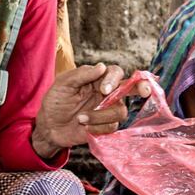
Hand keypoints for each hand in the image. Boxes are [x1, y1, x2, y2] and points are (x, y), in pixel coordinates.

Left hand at [31, 63, 150, 158]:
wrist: (49, 126)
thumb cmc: (55, 101)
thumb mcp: (63, 84)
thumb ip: (81, 75)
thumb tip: (102, 67)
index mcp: (97, 79)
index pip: (115, 73)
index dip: (115, 79)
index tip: (104, 89)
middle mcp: (107, 93)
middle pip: (131, 88)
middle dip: (141, 87)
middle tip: (145, 90)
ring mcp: (108, 110)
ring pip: (120, 110)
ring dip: (101, 116)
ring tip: (81, 118)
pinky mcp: (106, 126)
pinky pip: (112, 126)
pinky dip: (97, 127)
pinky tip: (84, 126)